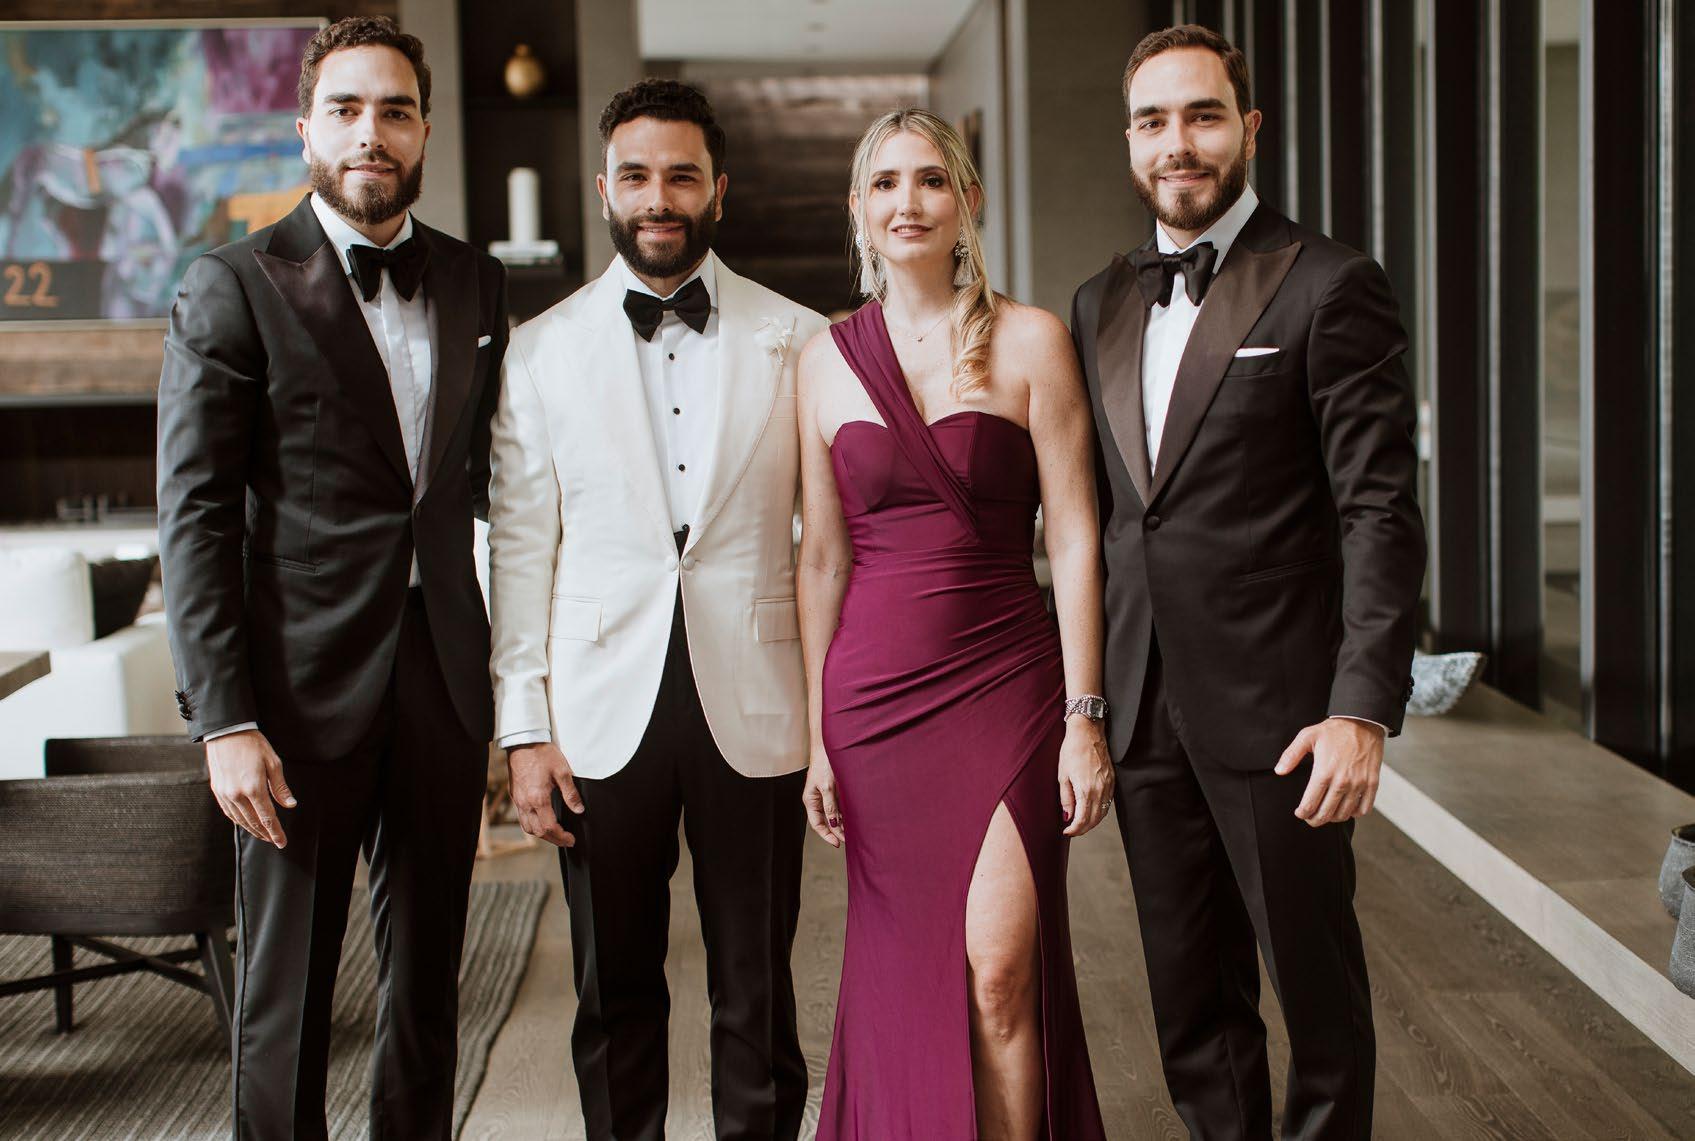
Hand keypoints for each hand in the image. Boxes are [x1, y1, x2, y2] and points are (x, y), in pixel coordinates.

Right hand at [206, 729, 295, 848]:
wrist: (226, 732)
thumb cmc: (253, 745)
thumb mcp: (273, 763)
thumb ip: (280, 788)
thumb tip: (290, 805)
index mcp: (253, 788)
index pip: (267, 818)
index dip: (276, 832)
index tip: (282, 842)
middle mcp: (237, 795)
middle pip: (253, 822)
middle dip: (266, 834)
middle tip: (275, 841)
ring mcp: (225, 794)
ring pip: (240, 820)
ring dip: (252, 830)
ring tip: (263, 835)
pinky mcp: (218, 791)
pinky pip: (229, 812)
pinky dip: (239, 821)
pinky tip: (246, 823)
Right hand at [508, 741, 583, 847]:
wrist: (523, 742)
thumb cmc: (542, 754)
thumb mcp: (562, 771)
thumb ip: (571, 793)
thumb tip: (579, 809)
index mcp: (538, 798)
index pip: (550, 827)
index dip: (562, 837)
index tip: (571, 839)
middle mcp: (526, 803)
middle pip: (538, 832)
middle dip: (553, 839)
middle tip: (566, 840)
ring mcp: (518, 800)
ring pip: (527, 827)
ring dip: (541, 834)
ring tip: (555, 833)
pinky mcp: (515, 795)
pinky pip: (521, 818)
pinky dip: (532, 825)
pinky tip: (541, 820)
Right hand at [802, 749, 844, 847]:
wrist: (829, 746)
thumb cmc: (824, 764)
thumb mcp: (827, 786)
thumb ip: (830, 805)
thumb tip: (833, 823)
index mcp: (810, 800)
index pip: (817, 824)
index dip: (827, 835)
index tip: (837, 843)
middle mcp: (817, 800)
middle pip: (825, 821)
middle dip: (836, 831)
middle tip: (849, 840)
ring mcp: (825, 795)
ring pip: (833, 814)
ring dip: (842, 823)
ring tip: (853, 832)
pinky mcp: (833, 790)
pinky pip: (838, 806)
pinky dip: (845, 813)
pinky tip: (853, 818)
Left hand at [1058, 717, 1113, 835]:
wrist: (1088, 732)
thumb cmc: (1072, 750)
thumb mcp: (1062, 775)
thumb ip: (1066, 798)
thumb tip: (1067, 816)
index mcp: (1086, 789)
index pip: (1082, 819)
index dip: (1074, 830)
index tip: (1066, 831)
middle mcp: (1100, 790)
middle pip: (1094, 819)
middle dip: (1083, 829)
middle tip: (1072, 830)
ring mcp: (1108, 785)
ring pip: (1103, 812)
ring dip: (1092, 822)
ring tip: (1080, 823)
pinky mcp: (1112, 781)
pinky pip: (1108, 803)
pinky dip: (1099, 811)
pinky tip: (1091, 811)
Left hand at [1274, 716, 1384, 826]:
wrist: (1363, 723)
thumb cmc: (1334, 731)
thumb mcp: (1307, 737)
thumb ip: (1291, 755)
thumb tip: (1279, 771)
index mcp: (1324, 772)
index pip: (1310, 804)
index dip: (1303, 813)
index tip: (1300, 813)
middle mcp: (1342, 781)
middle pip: (1326, 813)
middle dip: (1315, 820)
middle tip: (1310, 818)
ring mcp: (1359, 784)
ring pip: (1344, 814)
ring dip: (1333, 818)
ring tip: (1326, 814)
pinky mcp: (1372, 783)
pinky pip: (1364, 809)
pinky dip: (1354, 814)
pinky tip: (1346, 809)